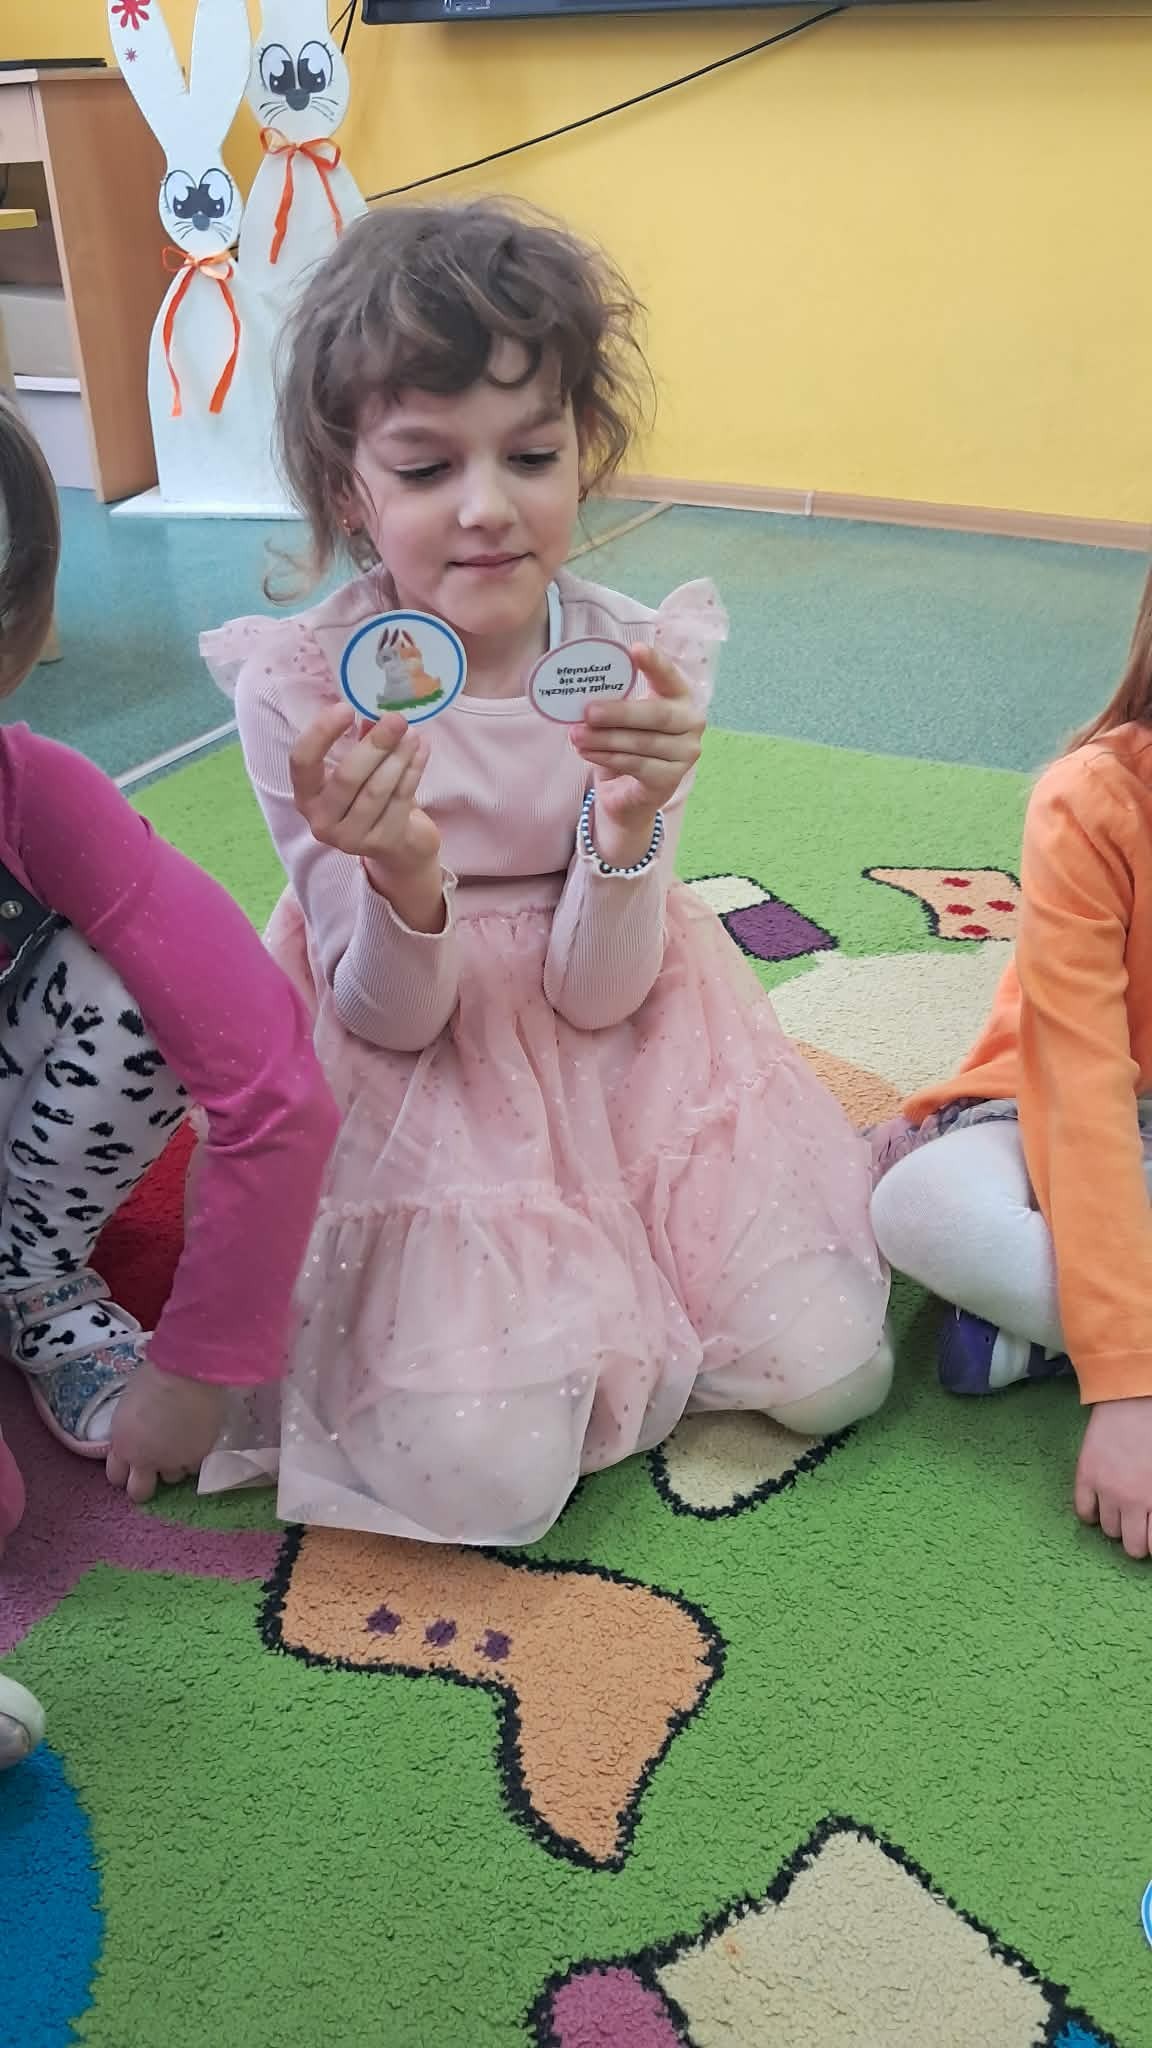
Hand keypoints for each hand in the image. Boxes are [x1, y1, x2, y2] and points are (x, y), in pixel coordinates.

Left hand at [106, 1361, 226, 1504]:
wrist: (187, 1375)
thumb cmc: (154, 1375)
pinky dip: (195, 1456)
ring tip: (182, 1443)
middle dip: (144, 1484)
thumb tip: (138, 1431)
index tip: (132, 1462)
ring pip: (173, 1478)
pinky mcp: (198, 1457)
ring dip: (175, 1465)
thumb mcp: (130, 1404)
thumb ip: (131, 1426)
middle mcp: (144, 1460)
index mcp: (122, 1443)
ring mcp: (173, 1462)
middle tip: (154, 1467)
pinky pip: (195, 1465)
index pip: (115, 1475)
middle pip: (140, 1492)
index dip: (123, 1472)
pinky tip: (198, 1437)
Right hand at [290, 704, 440, 879]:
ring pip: (377, 790)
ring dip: (398, 757)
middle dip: (374, 745)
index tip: (345, 708)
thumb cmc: (370, 798)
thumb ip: (360, 742)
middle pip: (347, 777)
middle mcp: (322, 820)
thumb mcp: (360, 770)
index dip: (321, 733)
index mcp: (307, 796)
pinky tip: (423, 750)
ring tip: (413, 733)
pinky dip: (413, 771)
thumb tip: (374, 711)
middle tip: (396, 719)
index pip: (302, 762)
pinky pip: (400, 800)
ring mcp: (351, 837)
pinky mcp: (381, 843)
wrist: (398, 845)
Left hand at [570, 646, 702, 851]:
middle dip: (619, 712)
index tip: (635, 650)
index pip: (669, 676)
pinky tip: (586, 752)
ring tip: (576, 735)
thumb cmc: (627, 745)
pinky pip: (636, 765)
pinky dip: (607, 757)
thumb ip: (613, 702)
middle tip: (587, 711)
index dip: (655, 663)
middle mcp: (691, 722)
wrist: (629, 793)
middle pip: (657, 714)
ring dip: (604, 738)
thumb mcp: (621, 718)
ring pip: (641, 742)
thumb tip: (580, 693)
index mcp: (679, 696)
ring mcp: (685, 753)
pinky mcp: (670, 779)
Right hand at [1074, 1397, 1151, 1557]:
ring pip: (1109, 1530)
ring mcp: (1106, 1489)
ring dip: (1118, 1525)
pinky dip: (1091, 1514)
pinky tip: (1100, 1504)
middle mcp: (1132, 1500)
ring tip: (1122, 1510)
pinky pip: (1083, 1512)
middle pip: (1132, 1546)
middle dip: (1138, 1542)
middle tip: (1141, 1528)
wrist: (1134, 1399)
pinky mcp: (1086, 1476)